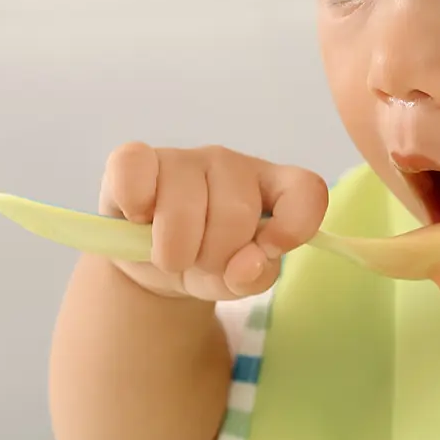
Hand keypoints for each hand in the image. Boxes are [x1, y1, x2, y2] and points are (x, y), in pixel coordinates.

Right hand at [97, 142, 328, 301]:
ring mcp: (182, 157)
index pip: (305, 188)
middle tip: (200, 263)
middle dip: (215, 257)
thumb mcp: (236, 281)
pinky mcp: (135, 158)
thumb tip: (246, 264)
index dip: (293, 226)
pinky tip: (138, 218)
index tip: (268, 251)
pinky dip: (135, 205)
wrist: (151, 263)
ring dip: (173, 250)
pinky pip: (133, 170)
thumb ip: (253, 276)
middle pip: (236, 212)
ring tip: (169, 254)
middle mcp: (229, 164)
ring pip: (184, 205)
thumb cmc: (205, 262)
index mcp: (268, 186)